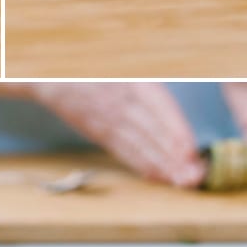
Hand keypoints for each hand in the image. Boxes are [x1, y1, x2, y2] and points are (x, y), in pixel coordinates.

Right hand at [31, 82, 205, 186]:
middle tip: (195, 177)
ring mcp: (109, 120)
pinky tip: (159, 177)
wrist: (51, 75)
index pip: (159, 109)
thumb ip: (149, 80)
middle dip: (175, 158)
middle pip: (152, 133)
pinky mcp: (100, 132)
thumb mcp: (123, 64)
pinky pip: (124, 151)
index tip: (190, 151)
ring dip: (163, 167)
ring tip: (183, 182)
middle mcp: (120, 103)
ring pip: (140, 146)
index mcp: (131, 82)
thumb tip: (178, 98)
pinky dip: (142, 165)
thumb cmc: (95, 66)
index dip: (175, 131)